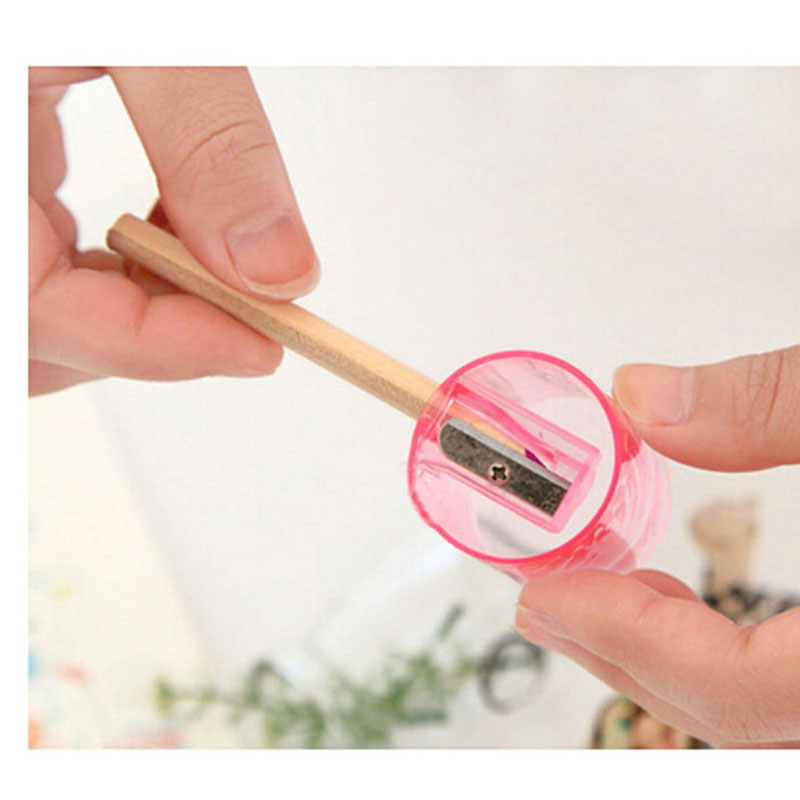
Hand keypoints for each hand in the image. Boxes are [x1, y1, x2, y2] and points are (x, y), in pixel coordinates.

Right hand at [29, 67, 318, 394]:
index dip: (168, 348)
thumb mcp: (127, 19)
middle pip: (48, 342)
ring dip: (139, 310)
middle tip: (253, 302)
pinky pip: (48, 268)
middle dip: (156, 335)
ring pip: (48, 319)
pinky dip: (119, 271)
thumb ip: (208, 140)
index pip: (51, 319)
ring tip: (213, 251)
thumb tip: (279, 268)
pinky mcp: (1, 193)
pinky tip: (170, 221)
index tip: (270, 344)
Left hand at [516, 345, 799, 746]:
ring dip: (664, 658)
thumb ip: (766, 402)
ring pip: (754, 711)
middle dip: (623, 657)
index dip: (630, 641)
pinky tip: (672, 602)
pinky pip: (778, 683)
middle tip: (541, 605)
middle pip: (733, 714)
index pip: (742, 688)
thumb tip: (640, 396)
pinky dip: (712, 650)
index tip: (547, 596)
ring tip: (591, 600)